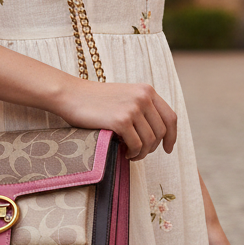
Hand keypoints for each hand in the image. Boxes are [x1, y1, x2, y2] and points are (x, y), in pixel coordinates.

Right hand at [55, 80, 177, 160]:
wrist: (71, 94)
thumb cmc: (94, 99)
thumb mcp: (124, 97)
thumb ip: (141, 108)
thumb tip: (157, 135)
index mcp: (146, 90)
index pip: (170, 117)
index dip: (172, 136)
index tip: (168, 148)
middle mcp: (143, 97)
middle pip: (161, 132)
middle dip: (152, 147)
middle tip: (139, 153)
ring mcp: (133, 108)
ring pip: (150, 141)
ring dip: (141, 152)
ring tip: (130, 154)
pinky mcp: (121, 120)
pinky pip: (136, 145)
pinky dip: (132, 153)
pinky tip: (123, 152)